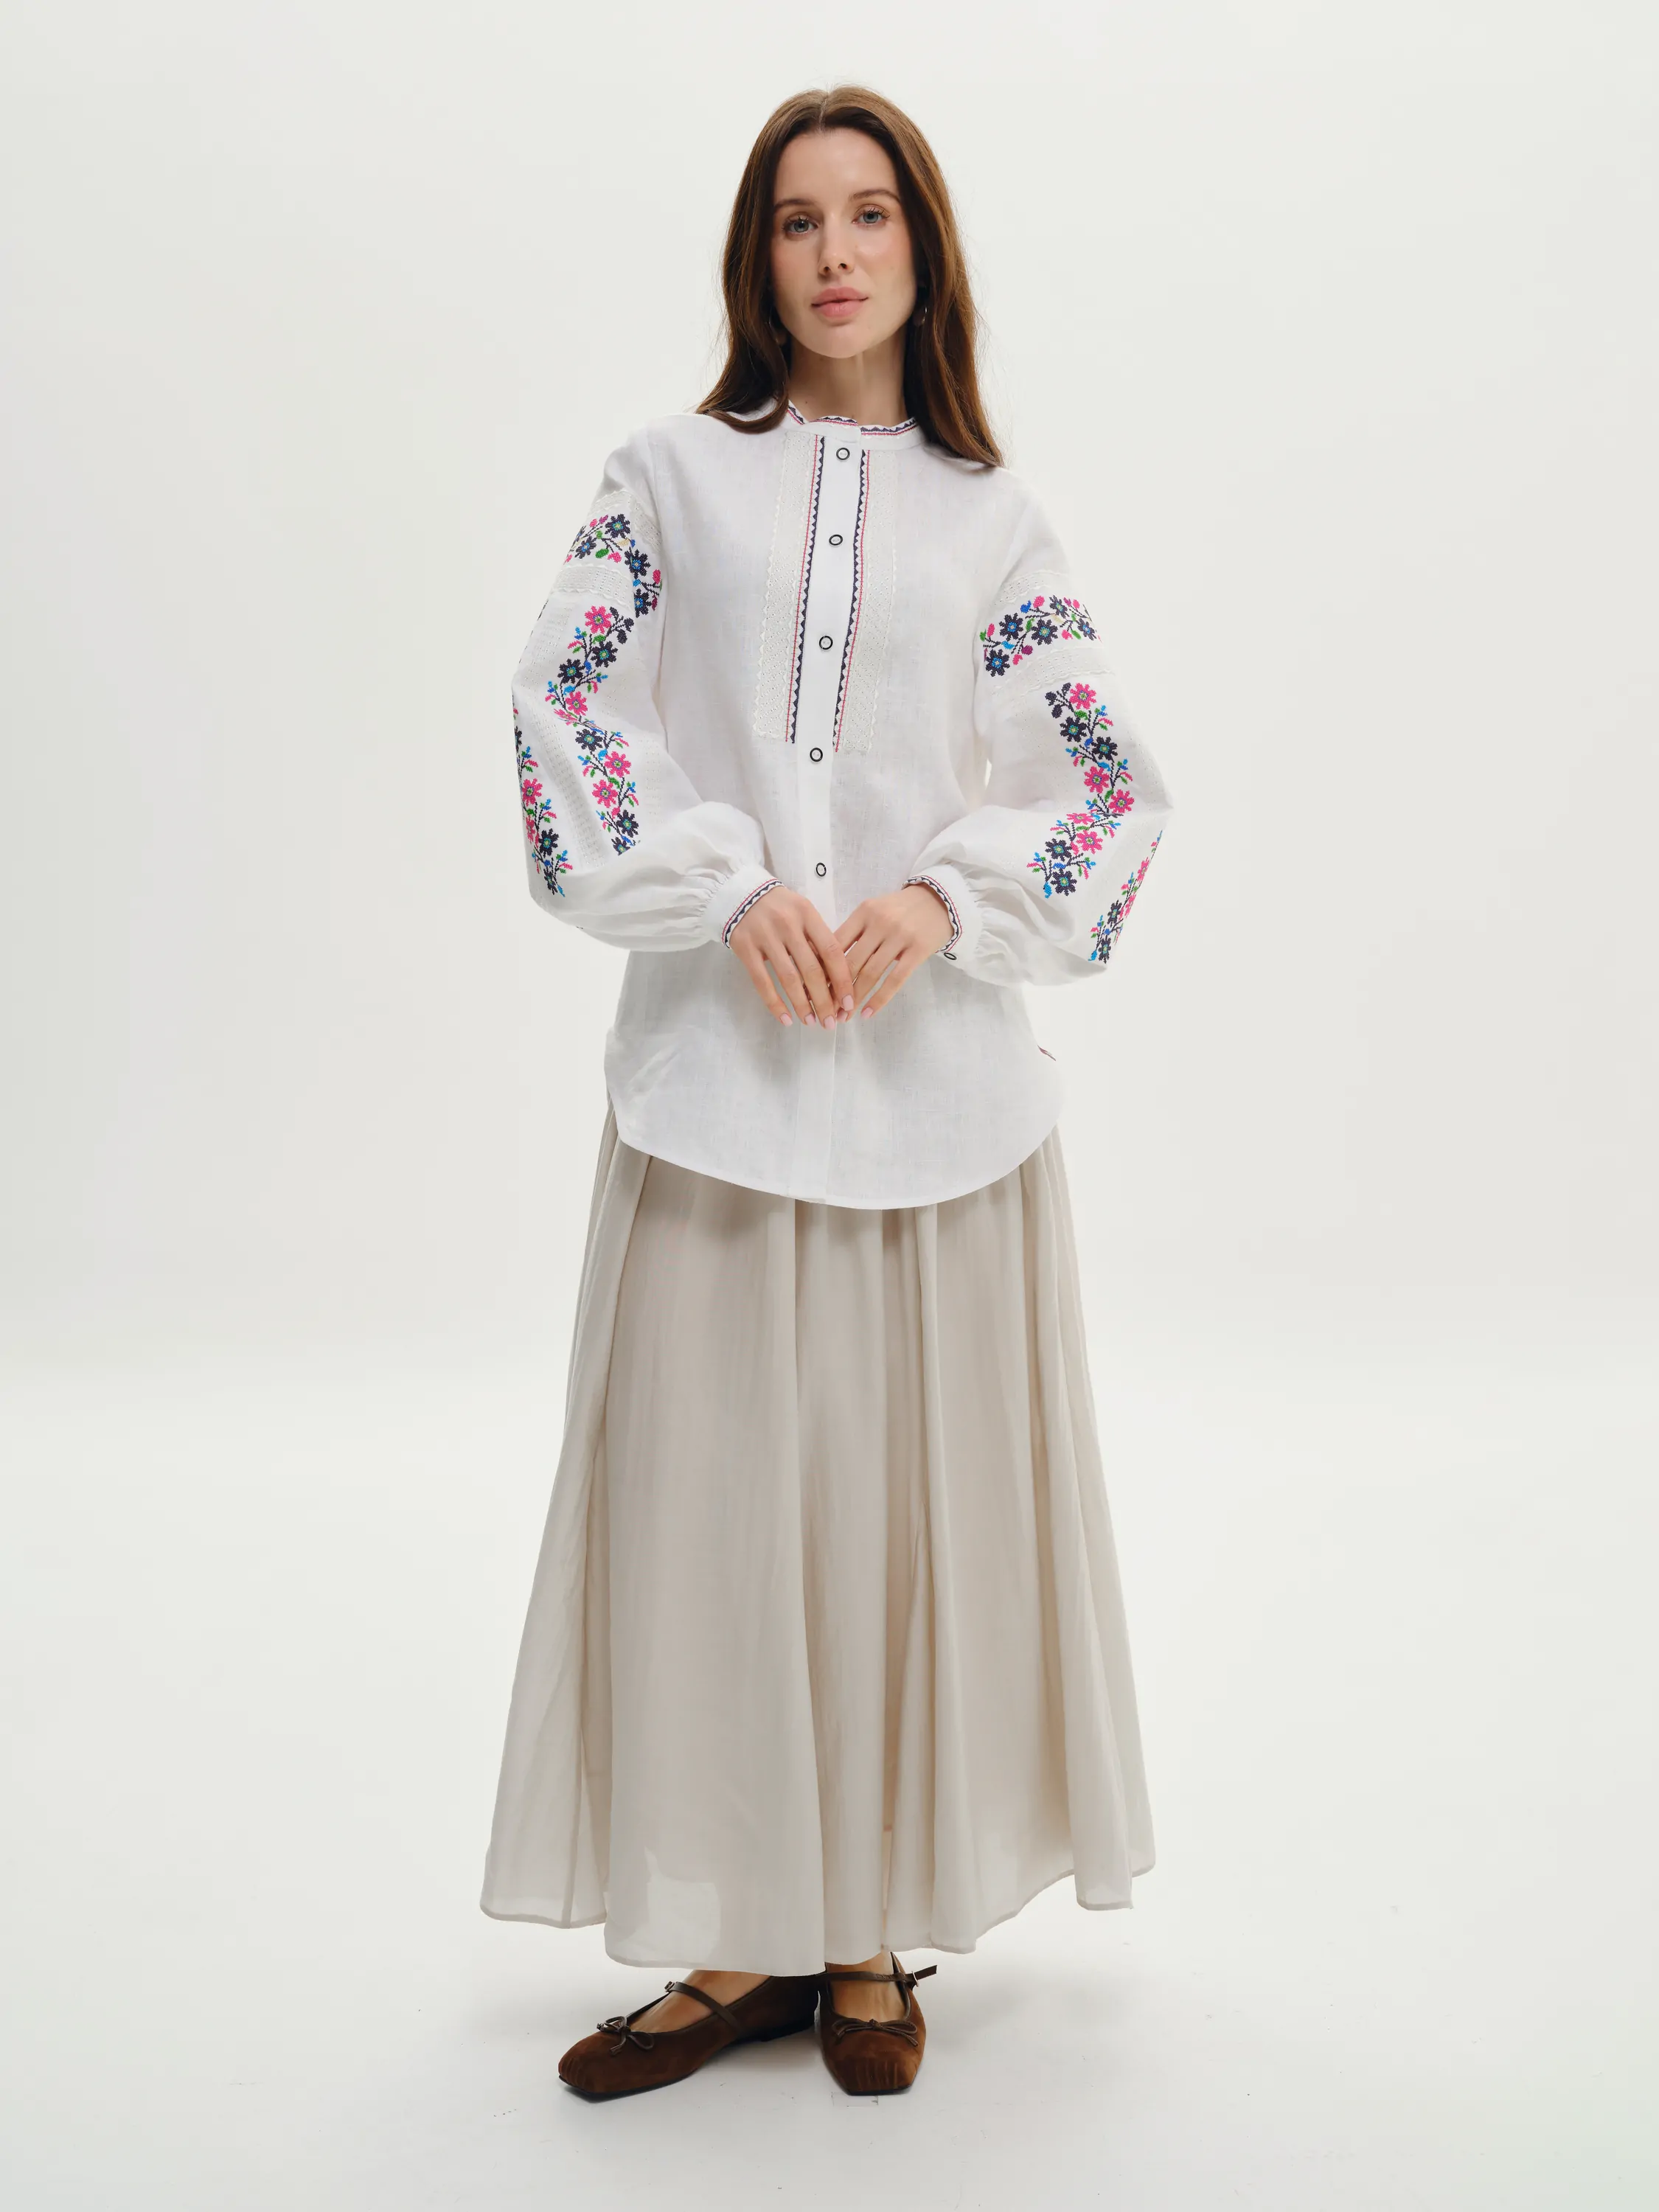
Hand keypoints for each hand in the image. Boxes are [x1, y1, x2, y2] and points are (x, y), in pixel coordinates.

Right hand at [728, 884, 857, 1027]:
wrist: (741, 895)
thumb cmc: (781, 909)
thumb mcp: (803, 914)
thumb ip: (818, 941)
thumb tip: (836, 981)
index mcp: (807, 914)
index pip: (831, 951)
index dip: (842, 980)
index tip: (848, 1002)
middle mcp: (788, 925)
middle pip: (812, 969)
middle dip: (824, 1000)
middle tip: (831, 1021)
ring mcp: (765, 936)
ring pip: (788, 978)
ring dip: (802, 1005)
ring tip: (812, 1022)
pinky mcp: (745, 948)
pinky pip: (762, 981)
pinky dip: (775, 1003)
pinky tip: (786, 1019)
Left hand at [835, 884, 954, 1017]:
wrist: (939, 901)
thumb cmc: (900, 910)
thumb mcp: (874, 912)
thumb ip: (854, 933)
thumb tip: (825, 964)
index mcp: (863, 912)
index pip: (836, 944)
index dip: (822, 969)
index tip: (812, 990)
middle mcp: (879, 923)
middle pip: (851, 962)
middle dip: (835, 990)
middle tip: (826, 1010)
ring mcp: (899, 936)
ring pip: (870, 973)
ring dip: (855, 999)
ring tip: (844, 1017)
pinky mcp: (917, 950)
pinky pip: (895, 979)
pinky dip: (879, 999)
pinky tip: (868, 1013)